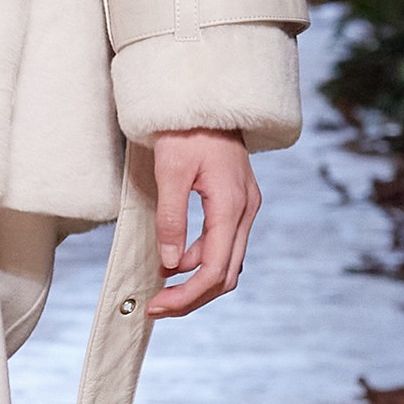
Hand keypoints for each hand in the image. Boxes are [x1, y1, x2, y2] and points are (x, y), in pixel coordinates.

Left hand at [146, 130, 260, 317]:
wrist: (206, 97)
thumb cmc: (186, 130)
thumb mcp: (170, 172)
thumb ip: (172, 219)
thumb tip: (171, 263)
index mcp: (231, 205)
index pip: (214, 270)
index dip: (186, 295)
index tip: (157, 305)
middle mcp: (246, 210)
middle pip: (226, 274)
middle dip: (193, 296)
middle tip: (158, 306)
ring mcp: (246, 206)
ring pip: (229, 261)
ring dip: (198, 280)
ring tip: (162, 286)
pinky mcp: (238, 201)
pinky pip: (225, 243)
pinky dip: (202, 258)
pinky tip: (176, 259)